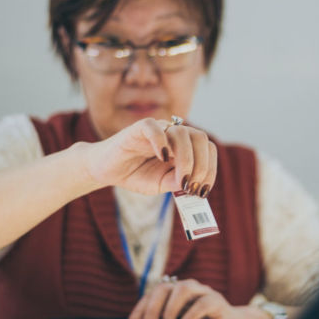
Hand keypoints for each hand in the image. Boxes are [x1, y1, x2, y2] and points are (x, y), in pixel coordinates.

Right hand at [83, 118, 216, 194]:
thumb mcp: (160, 184)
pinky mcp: (138, 128)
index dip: (210, 169)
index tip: (202, 191)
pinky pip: (153, 127)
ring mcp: (158, 129)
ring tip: (181, 180)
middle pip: (200, 138)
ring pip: (182, 133)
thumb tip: (191, 184)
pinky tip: (162, 158)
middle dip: (202, 165)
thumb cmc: (136, 174)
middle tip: (192, 186)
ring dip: (187, 159)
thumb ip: (176, 183)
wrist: (107, 170)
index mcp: (185, 147)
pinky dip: (161, 141)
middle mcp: (175, 135)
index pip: (208, 149)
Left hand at [127, 279, 239, 318]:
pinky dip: (189, 316)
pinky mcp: (216, 300)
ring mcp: (202, 291)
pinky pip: (202, 304)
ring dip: (170, 310)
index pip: (152, 294)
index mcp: (175, 292)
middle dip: (152, 309)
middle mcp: (187, 287)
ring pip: (183, 289)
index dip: (140, 310)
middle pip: (164, 288)